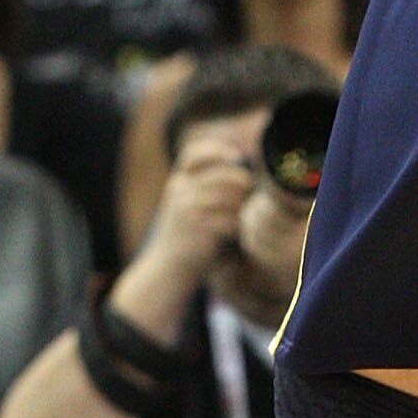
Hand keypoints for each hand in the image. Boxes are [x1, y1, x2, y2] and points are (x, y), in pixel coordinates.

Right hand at [132, 132, 256, 303]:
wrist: (167, 268)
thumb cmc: (185, 234)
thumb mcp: (186, 203)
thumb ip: (206, 185)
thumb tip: (242, 166)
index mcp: (177, 181)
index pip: (194, 153)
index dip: (217, 150)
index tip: (237, 157)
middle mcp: (179, 191)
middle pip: (223, 175)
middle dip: (243, 183)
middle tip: (250, 195)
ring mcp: (187, 209)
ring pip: (230, 197)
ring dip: (243, 205)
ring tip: (246, 213)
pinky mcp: (197, 229)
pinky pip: (230, 219)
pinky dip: (238, 224)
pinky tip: (239, 230)